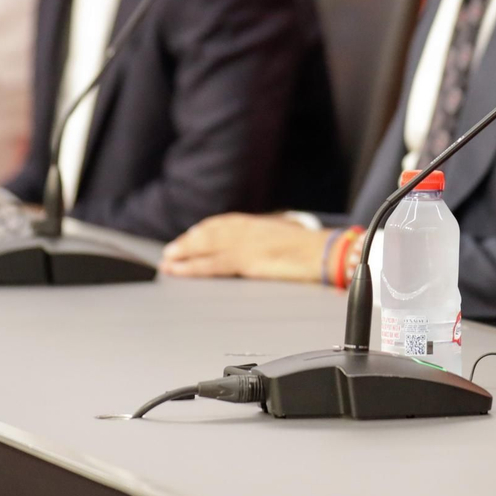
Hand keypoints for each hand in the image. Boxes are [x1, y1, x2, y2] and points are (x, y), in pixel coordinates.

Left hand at [160, 213, 326, 281]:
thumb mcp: (293, 238)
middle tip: (171, 251)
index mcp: (261, 225)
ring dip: (184, 253)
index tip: (191, 236)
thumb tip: (269, 247)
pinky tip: (180, 270)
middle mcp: (249, 230)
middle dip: (189, 242)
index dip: (206, 231)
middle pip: (211, 233)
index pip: (226, 225)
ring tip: (168, 261)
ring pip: (206, 246)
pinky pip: (212, 264)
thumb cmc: (316, 249)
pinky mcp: (246, 260)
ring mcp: (246, 244)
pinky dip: (192, 267)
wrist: (327, 253)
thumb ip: (275, 240)